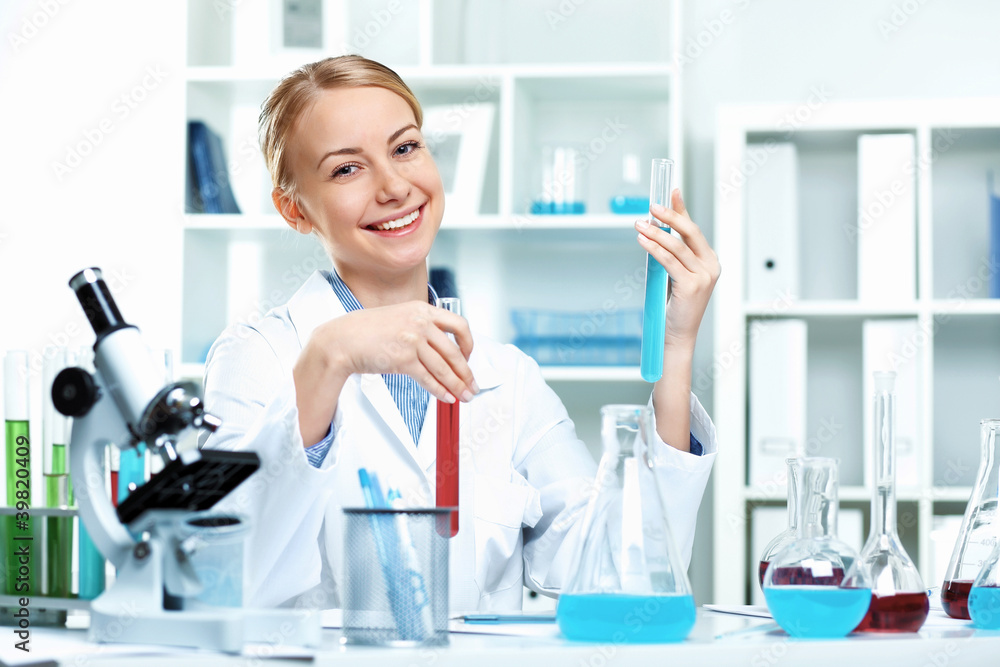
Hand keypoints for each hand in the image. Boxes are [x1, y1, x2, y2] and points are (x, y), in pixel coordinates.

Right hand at [293, 301, 476, 444]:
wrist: (342, 340)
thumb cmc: (367, 331)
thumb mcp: (399, 317)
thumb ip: (421, 327)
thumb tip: (442, 350)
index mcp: (422, 309)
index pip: (459, 325)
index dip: (468, 343)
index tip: (469, 356)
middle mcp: (420, 322)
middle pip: (454, 351)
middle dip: (466, 372)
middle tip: (472, 385)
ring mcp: (412, 340)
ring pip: (443, 368)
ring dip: (457, 385)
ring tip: (464, 396)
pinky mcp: (403, 358)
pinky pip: (428, 378)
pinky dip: (440, 390)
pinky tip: (446, 397)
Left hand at [635, 189, 720, 350]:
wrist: (678, 333)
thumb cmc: (676, 304)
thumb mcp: (676, 273)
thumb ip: (672, 253)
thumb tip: (658, 229)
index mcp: (710, 260)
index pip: (693, 230)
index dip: (682, 210)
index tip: (671, 192)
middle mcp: (711, 266)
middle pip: (690, 232)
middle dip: (670, 216)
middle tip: (652, 206)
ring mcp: (704, 276)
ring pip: (677, 246)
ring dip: (656, 232)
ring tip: (639, 224)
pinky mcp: (692, 285)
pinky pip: (669, 261)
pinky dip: (654, 249)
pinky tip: (643, 241)